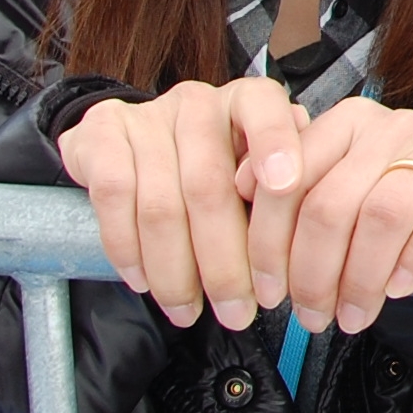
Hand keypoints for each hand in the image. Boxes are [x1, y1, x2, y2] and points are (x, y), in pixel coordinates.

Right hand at [57, 79, 307, 329]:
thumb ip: (289, 185)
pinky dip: (129, 250)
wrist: (132, 137)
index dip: (277, 145)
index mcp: (248, 99)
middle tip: (238, 311)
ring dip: (176, 272)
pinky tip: (144, 283)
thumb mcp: (260, 166)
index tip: (287, 187)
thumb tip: (311, 227)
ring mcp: (146, 116)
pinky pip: (114, 200)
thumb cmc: (218, 162)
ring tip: (190, 312)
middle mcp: (199, 101)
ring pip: (160, 205)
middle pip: (209, 186)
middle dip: (225, 262)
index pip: (266, 109)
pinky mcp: (101, 136)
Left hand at [256, 99, 412, 334]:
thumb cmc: (406, 209)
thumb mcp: (348, 197)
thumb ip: (298, 198)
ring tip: (352, 317)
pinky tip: (400, 289)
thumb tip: (234, 208)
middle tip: (310, 318)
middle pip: (332, 202)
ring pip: (384, 212)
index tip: (266, 292)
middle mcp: (394, 123)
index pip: (289, 177)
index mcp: (348, 123)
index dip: (269, 242)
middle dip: (312, 273)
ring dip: (361, 278)